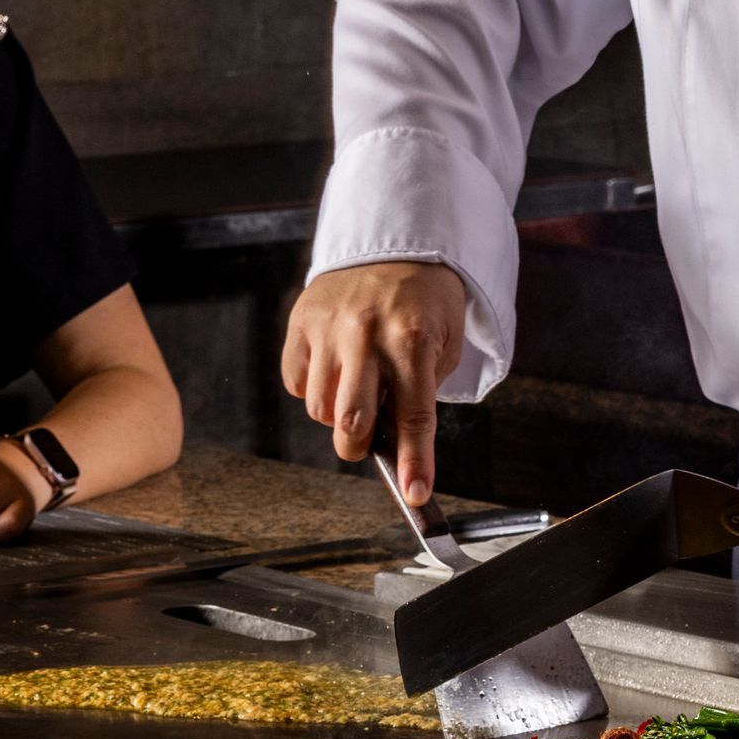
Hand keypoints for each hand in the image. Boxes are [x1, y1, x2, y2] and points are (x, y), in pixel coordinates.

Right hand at [281, 261, 467, 504]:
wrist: (397, 244)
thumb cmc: (426, 303)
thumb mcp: (443, 344)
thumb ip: (420, 392)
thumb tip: (393, 445)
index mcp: (413, 339)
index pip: (414, 415)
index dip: (413, 462)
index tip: (415, 494)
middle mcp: (367, 332)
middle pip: (351, 420)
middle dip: (358, 447)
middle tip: (365, 443)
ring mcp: (329, 325)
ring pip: (318, 407)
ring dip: (335, 414)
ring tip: (353, 390)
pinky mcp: (301, 319)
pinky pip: (295, 380)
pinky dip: (312, 387)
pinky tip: (332, 368)